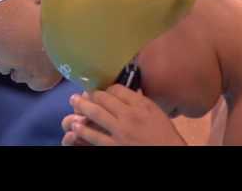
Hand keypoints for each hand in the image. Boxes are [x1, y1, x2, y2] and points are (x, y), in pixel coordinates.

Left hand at [66, 84, 186, 145]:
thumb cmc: (164, 134)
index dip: (106, 88)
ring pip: (96, 114)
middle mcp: (129, 115)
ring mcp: (120, 131)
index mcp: (141, 104)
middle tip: (81, 92)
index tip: (101, 90)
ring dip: (82, 107)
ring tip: (73, 101)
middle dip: (90, 94)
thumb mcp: (155, 112)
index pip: (117, 89)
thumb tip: (124, 92)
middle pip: (104, 98)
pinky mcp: (114, 146)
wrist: (168, 153)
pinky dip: (83, 131)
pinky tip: (75, 127)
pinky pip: (95, 137)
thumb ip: (139, 101)